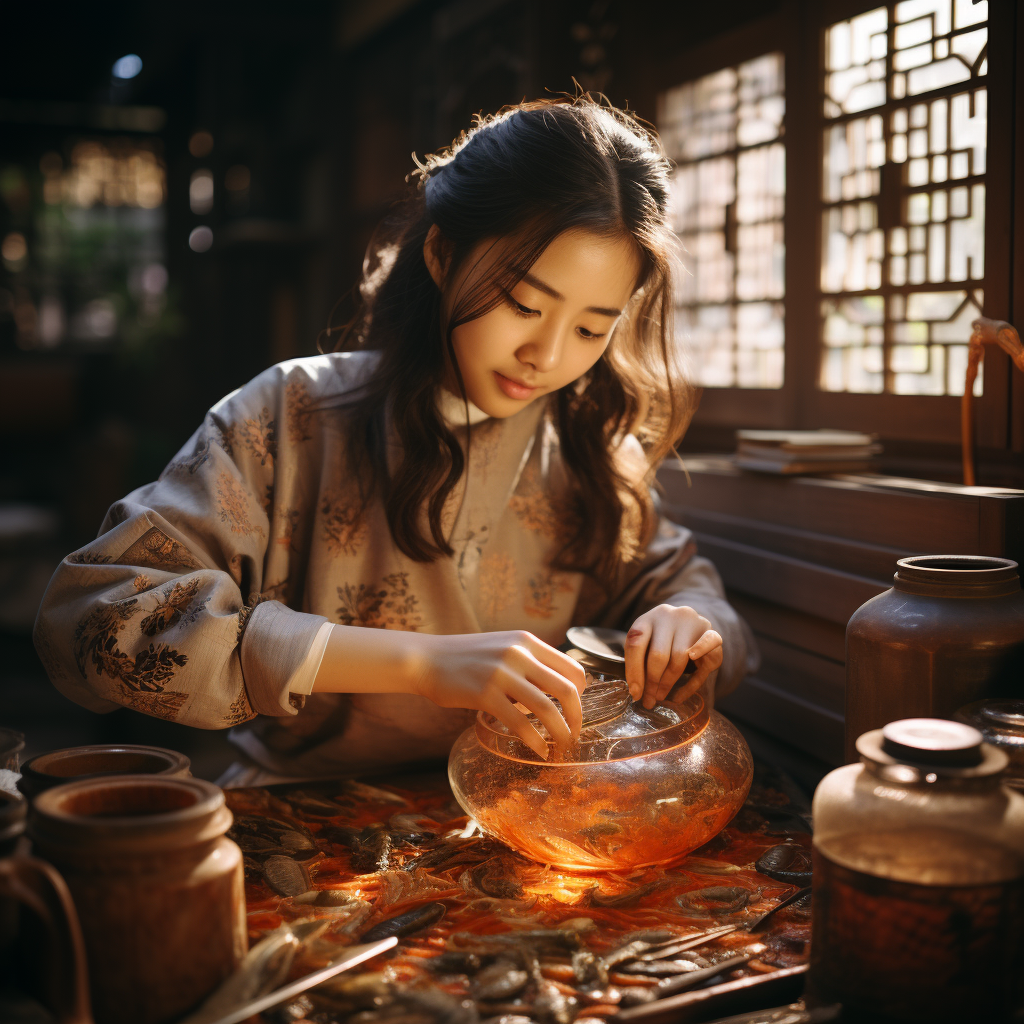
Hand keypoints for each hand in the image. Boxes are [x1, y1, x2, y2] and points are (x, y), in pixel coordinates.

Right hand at [413, 631, 586, 759]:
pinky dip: (535, 741)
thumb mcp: (503, 647)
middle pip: (567, 689)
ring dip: (560, 732)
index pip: (572, 668)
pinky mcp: (485, 694)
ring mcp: (502, 673)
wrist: (427, 658)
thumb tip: (555, 691)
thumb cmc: (466, 657)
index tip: (574, 710)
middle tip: (574, 734)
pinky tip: (538, 751)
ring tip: (561, 745)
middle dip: (576, 717)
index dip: (581, 694)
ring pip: (547, 708)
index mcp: (526, 641)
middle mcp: (518, 653)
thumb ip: (528, 663)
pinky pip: (520, 722)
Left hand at [624, 604, 722, 709]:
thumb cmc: (659, 641)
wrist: (685, 624)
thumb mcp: (644, 646)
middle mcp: (668, 616)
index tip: (635, 693)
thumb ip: (638, 661)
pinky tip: (690, 675)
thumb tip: (637, 691)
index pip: (635, 645)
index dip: (634, 671)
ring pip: (679, 657)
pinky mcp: (710, 631)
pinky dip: (700, 659)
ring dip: (669, 681)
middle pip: (658, 654)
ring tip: (662, 695)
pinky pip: (707, 651)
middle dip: (652, 682)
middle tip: (649, 700)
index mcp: (647, 619)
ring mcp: (690, 621)